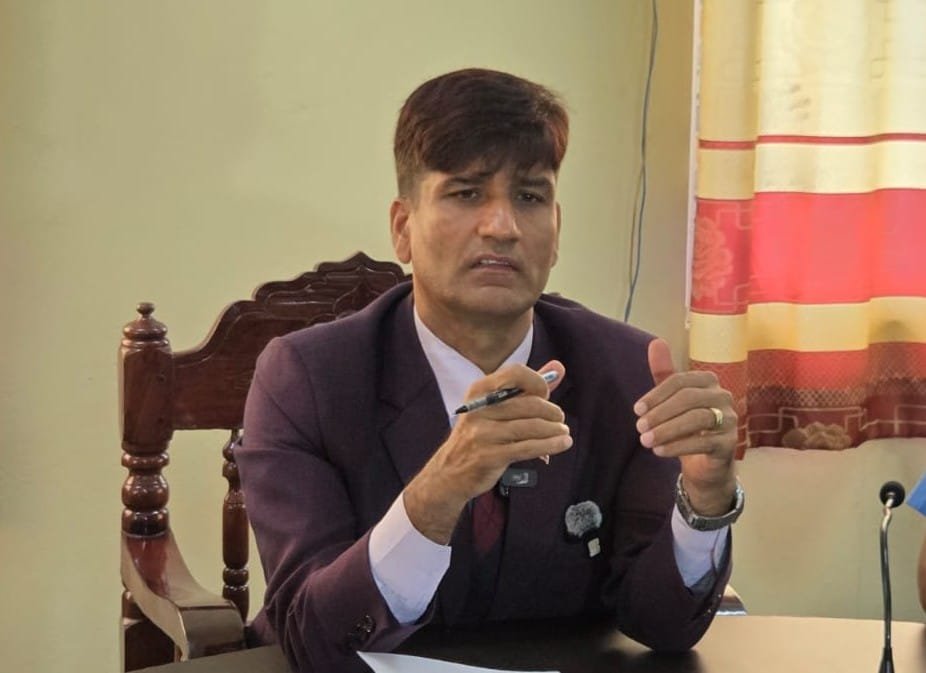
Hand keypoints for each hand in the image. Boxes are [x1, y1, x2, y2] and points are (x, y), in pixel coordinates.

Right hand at [404, 360, 571, 543]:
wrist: (449, 473)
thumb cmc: (479, 436)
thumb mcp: (495, 408)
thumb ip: (527, 388)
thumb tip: (559, 367)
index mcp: (480, 390)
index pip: (516, 373)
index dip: (538, 381)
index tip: (546, 394)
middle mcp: (479, 408)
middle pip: (529, 403)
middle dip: (552, 412)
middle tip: (560, 419)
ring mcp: (482, 433)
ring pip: (531, 427)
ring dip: (554, 430)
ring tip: (564, 433)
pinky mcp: (489, 456)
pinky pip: (528, 448)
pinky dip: (550, 446)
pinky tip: (562, 444)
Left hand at [633, 339, 736, 515]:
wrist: (705, 464)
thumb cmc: (687, 426)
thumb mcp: (672, 400)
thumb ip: (663, 374)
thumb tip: (656, 342)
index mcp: (707, 381)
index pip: (680, 381)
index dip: (656, 395)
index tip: (637, 410)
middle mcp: (723, 396)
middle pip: (688, 398)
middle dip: (660, 413)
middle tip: (639, 427)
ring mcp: (730, 420)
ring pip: (697, 418)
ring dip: (667, 430)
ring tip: (645, 440)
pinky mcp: (730, 443)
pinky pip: (703, 442)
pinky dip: (678, 446)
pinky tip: (659, 451)